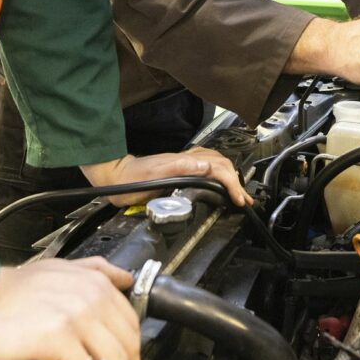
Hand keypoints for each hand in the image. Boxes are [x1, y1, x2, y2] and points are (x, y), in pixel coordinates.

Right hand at [0, 259, 138, 359]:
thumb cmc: (7, 289)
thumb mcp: (58, 268)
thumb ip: (94, 271)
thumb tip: (125, 279)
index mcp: (95, 284)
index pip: (131, 325)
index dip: (133, 356)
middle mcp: (92, 298)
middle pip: (128, 347)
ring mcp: (77, 317)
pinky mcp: (58, 337)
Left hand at [81, 147, 252, 206]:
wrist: (116, 177)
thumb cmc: (132, 179)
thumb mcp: (155, 175)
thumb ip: (180, 168)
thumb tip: (206, 166)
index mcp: (185, 162)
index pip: (218, 170)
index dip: (231, 184)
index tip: (238, 199)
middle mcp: (187, 160)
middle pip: (221, 164)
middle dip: (236, 181)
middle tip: (243, 198)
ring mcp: (183, 162)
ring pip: (216, 163)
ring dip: (229, 176)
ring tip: (237, 190)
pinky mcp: (179, 167)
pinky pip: (206, 165)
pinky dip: (219, 172)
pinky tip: (218, 179)